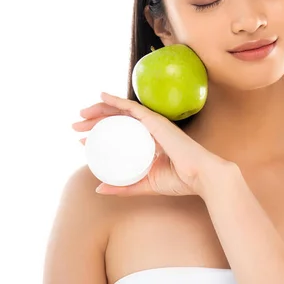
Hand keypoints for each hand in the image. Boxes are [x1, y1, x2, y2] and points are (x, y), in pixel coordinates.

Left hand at [72, 92, 229, 196]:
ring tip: (81, 116)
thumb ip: (124, 187)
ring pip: (122, 112)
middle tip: (77, 127)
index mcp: (152, 141)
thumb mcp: (145, 184)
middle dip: (95, 121)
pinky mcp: (157, 121)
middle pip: (119, 119)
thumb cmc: (182, 181)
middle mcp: (153, 129)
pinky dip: (116, 101)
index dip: (102, 132)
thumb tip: (98, 189)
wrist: (203, 176)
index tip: (84, 139)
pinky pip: (132, 108)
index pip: (123, 131)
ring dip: (99, 111)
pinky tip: (101, 97)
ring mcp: (155, 123)